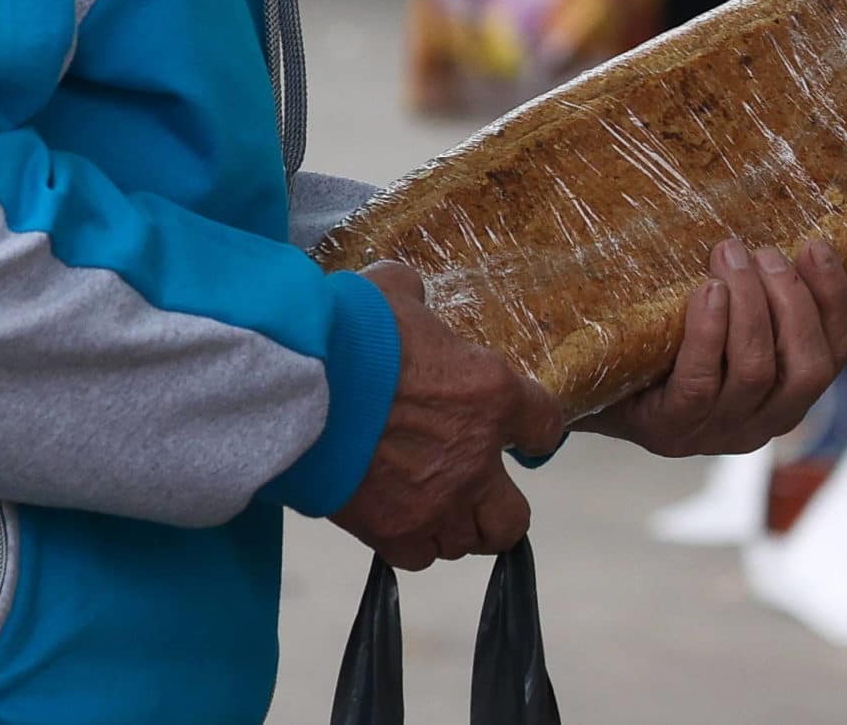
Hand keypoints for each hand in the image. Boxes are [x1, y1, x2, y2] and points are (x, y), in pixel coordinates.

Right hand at [332, 261, 564, 570]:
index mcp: (491, 393)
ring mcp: (438, 501)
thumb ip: (412, 296)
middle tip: (478, 490)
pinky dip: (411, 542)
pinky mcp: (393, 530)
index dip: (535, 431)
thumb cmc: (351, 332)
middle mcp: (475, 458)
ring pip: (467, 541)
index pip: (544, 424)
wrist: (302, 387)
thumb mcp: (393, 293)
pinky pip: (418, 555)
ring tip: (432, 506)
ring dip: (453, 525)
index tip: (525, 434)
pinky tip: (397, 520)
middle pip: (514, 517)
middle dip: (499, 506)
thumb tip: (407, 292)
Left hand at [580, 239, 846, 458]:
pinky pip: (700, 383)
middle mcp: (760, 423)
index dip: (835, 302)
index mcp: (788, 397)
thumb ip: (811, 313)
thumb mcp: (747, 324)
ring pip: (755, 372)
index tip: (816, 246)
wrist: (595, 379)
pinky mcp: (668, 428)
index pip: (835, 355)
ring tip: (729, 256)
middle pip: (805, 370)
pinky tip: (706, 292)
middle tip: (764, 250)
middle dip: (793, 302)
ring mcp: (713, 431)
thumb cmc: (678, 344)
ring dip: (750, 306)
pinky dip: (710, 332)